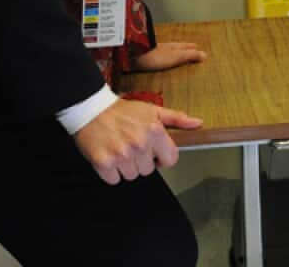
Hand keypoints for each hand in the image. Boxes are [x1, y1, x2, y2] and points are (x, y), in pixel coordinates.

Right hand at [73, 98, 202, 183]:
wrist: (90, 109)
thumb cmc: (122, 111)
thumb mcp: (152, 110)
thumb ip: (176, 118)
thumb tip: (198, 123)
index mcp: (155, 131)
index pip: (170, 160)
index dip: (162, 157)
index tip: (153, 152)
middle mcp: (139, 144)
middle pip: (149, 170)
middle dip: (141, 160)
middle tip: (130, 145)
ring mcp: (121, 155)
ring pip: (132, 176)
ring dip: (125, 167)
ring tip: (119, 149)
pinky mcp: (103, 163)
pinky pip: (114, 180)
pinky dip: (110, 172)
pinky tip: (109, 156)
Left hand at [132, 41, 206, 71]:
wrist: (133, 55)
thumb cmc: (156, 57)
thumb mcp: (176, 57)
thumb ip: (189, 55)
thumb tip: (205, 54)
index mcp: (172, 47)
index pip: (185, 46)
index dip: (191, 47)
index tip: (197, 46)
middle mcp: (164, 47)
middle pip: (176, 46)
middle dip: (183, 48)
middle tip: (190, 48)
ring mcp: (154, 50)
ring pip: (167, 50)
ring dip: (172, 51)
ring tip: (176, 54)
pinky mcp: (145, 55)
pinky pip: (158, 55)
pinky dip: (162, 56)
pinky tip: (159, 59)